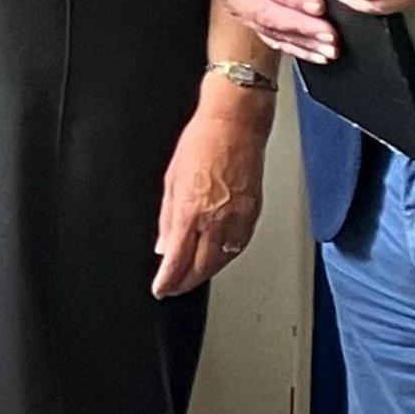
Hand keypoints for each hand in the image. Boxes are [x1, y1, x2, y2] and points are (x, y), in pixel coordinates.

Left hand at [153, 89, 271, 296]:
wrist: (235, 124)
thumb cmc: (202, 142)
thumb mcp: (171, 179)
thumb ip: (167, 218)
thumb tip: (163, 245)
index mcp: (190, 211)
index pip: (177, 260)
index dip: (167, 281)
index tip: (161, 289)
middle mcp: (216, 219)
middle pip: (201, 268)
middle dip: (186, 283)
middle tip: (174, 287)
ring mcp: (238, 218)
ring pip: (222, 261)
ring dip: (206, 273)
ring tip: (192, 276)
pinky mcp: (253, 214)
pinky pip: (239, 246)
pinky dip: (226, 257)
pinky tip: (217, 257)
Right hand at [211, 0, 338, 64]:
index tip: (319, 5)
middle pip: (265, 11)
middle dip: (301, 25)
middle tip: (330, 33)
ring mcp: (236, 4)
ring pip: (269, 28)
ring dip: (302, 41)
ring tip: (329, 47)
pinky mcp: (246, 17)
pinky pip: (270, 37)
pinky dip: (295, 47)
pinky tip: (316, 52)